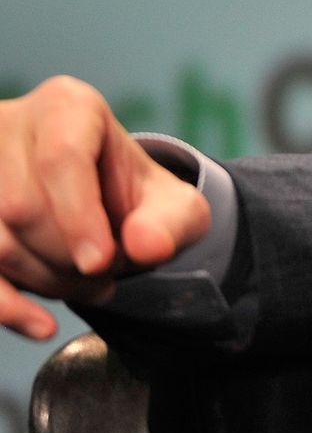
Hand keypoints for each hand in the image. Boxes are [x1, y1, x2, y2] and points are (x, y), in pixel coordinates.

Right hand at [0, 76, 210, 338]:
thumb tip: (147, 246)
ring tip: (87, 284)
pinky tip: (39, 325)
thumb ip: (171, 222)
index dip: (78, 216)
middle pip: (22, 205)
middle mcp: (11, 127)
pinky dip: (5, 304)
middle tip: (105, 275)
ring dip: (42, 280)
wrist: (101, 207)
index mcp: (68, 107)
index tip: (101, 262)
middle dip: (67, 256)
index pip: (61, 158)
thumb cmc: (133, 198)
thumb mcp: (174, 206)